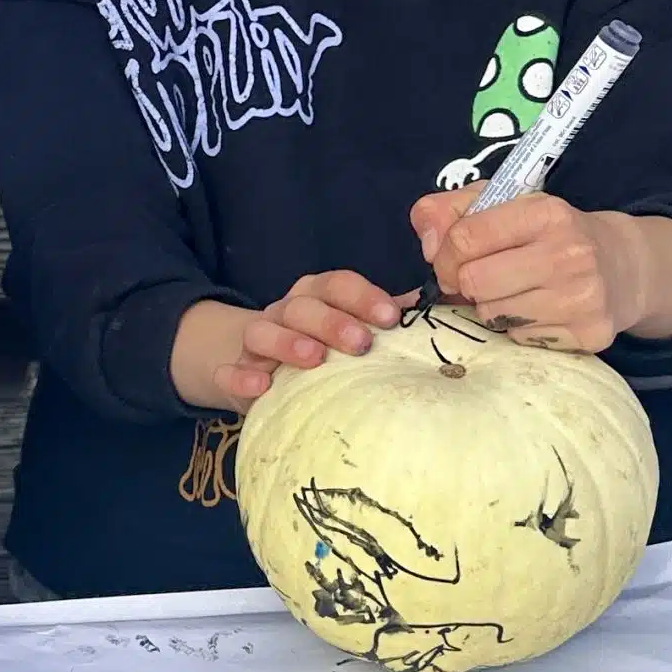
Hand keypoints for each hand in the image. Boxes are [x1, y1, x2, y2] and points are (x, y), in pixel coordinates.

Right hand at [176, 270, 406, 408]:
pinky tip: (260, 386)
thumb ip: (386, 317)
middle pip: (303, 305)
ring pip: (263, 330)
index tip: (391, 317)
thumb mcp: (351, 327)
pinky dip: (240, 376)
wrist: (256, 364)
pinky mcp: (234, 372)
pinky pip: (228, 371)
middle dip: (332, 321)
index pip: (338, 284)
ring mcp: (256, 340)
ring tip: (314, 359)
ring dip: (287, 342)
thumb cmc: (320, 345)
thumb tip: (442, 307)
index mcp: (317, 296)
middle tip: (361, 343)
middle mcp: (286, 311)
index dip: (363, 297)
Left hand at [411, 188, 671, 348]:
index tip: (456, 259)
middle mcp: (569, 254)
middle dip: (469, 283)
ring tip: (519, 291)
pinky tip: (541, 310)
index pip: (464, 238)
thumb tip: (425, 243)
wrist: (624, 266)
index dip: (446, 254)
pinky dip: (520, 328)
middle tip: (486, 277)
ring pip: (493, 316)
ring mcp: (583, 298)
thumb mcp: (505, 203)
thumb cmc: (549, 233)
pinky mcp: (590, 335)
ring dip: (494, 307)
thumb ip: (450, 210)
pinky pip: (520, 340)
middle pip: (474, 282)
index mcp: (546, 213)